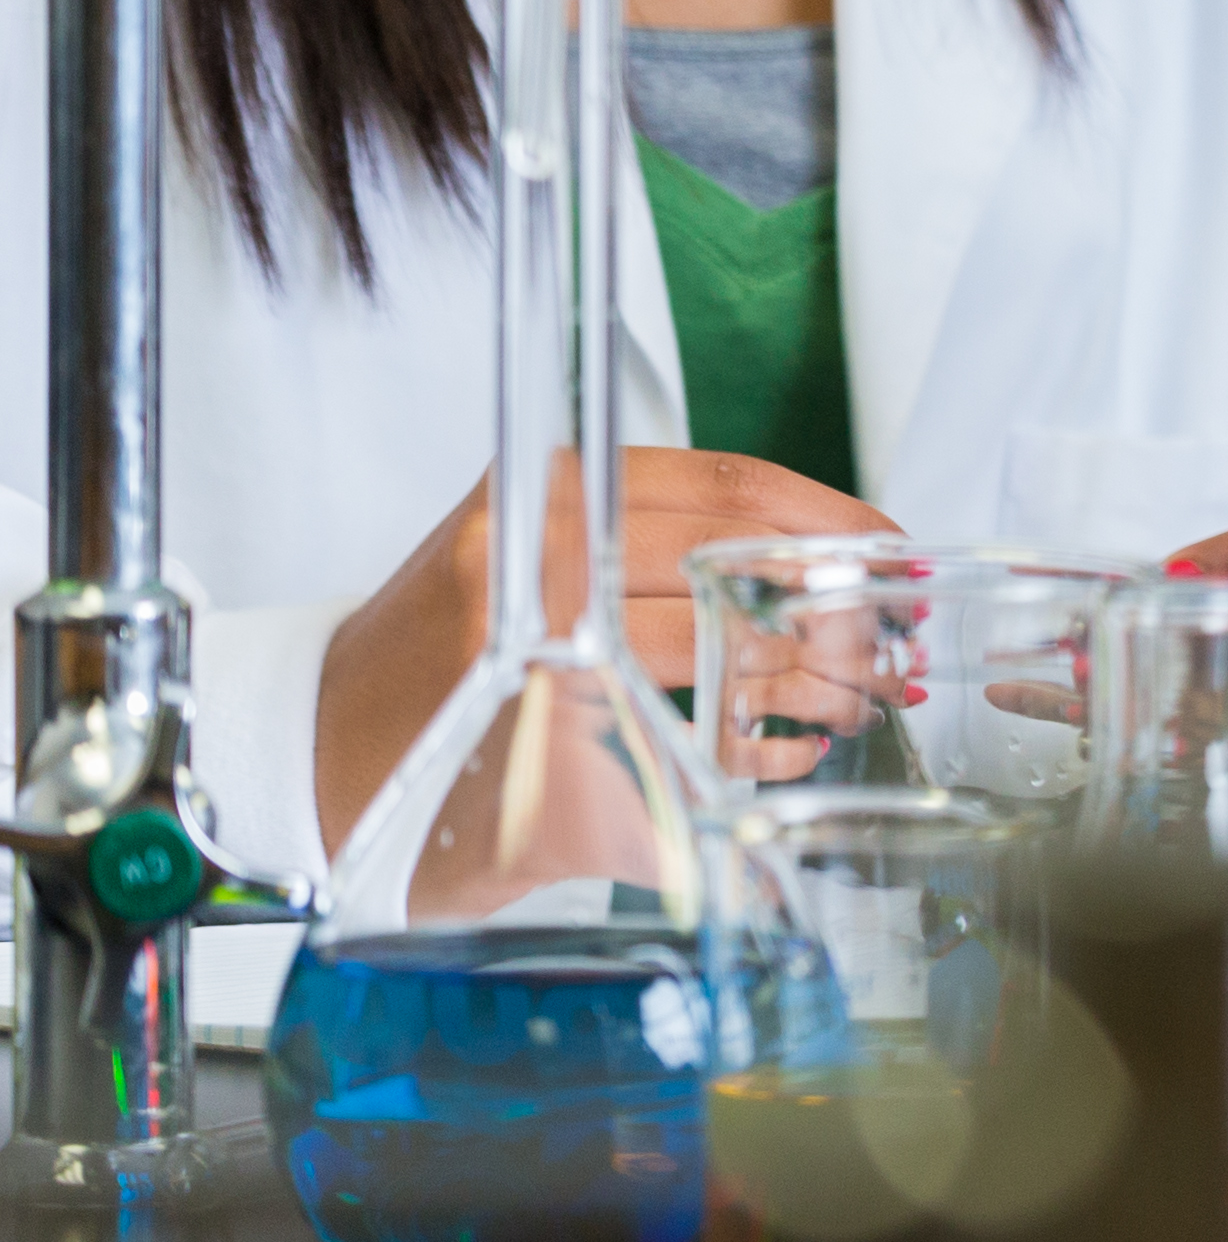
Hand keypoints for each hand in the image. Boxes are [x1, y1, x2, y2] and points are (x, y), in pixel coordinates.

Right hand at [315, 450, 891, 851]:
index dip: (832, 520)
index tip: (895, 554)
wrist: (318, 746)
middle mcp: (539, 553)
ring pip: (715, 650)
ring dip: (806, 685)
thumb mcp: (541, 555)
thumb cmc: (449, 654)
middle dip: (835, 612)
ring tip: (850, 707)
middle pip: (734, 564)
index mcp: (551, 490)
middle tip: (889, 650)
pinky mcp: (526, 739)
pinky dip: (750, 750)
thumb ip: (656, 541)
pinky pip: (676, 741)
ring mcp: (530, 644)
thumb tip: (823, 564)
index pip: (730, 485)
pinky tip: (783, 756)